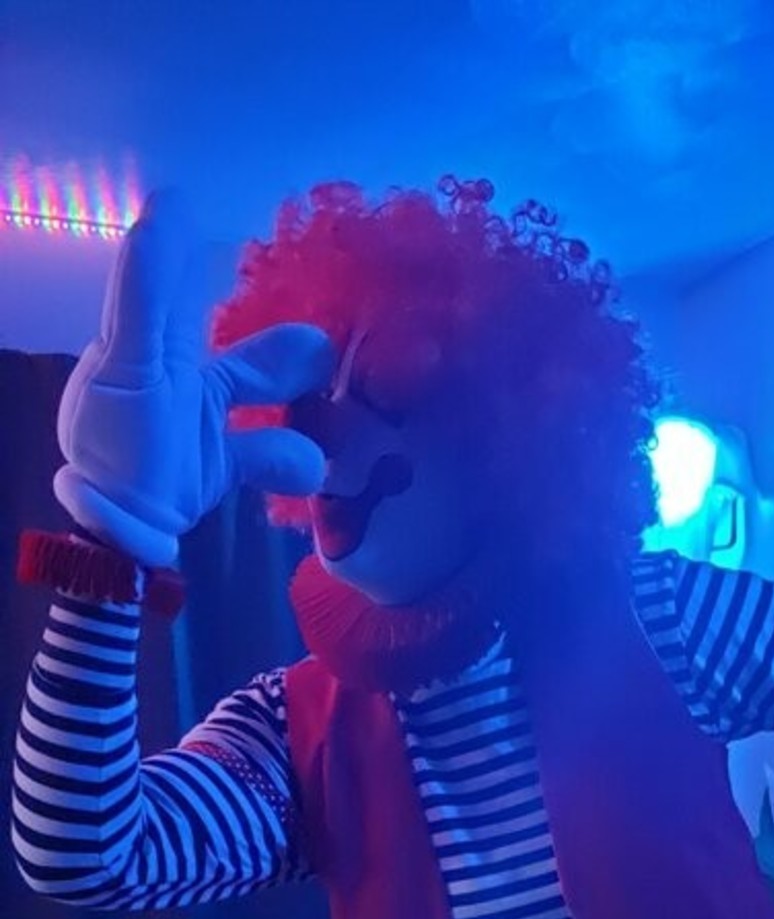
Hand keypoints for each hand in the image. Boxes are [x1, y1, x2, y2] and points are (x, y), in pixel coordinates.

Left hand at [54, 189, 335, 566]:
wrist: (121, 535)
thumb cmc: (118, 442)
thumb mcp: (130, 359)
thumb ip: (148, 287)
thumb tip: (170, 205)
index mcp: (147, 342)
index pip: (174, 283)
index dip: (192, 248)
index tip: (218, 213)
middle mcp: (177, 375)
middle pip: (235, 341)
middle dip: (281, 339)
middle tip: (325, 339)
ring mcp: (201, 422)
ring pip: (258, 393)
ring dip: (295, 388)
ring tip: (332, 383)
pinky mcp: (217, 465)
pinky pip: (262, 452)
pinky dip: (294, 458)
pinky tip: (319, 466)